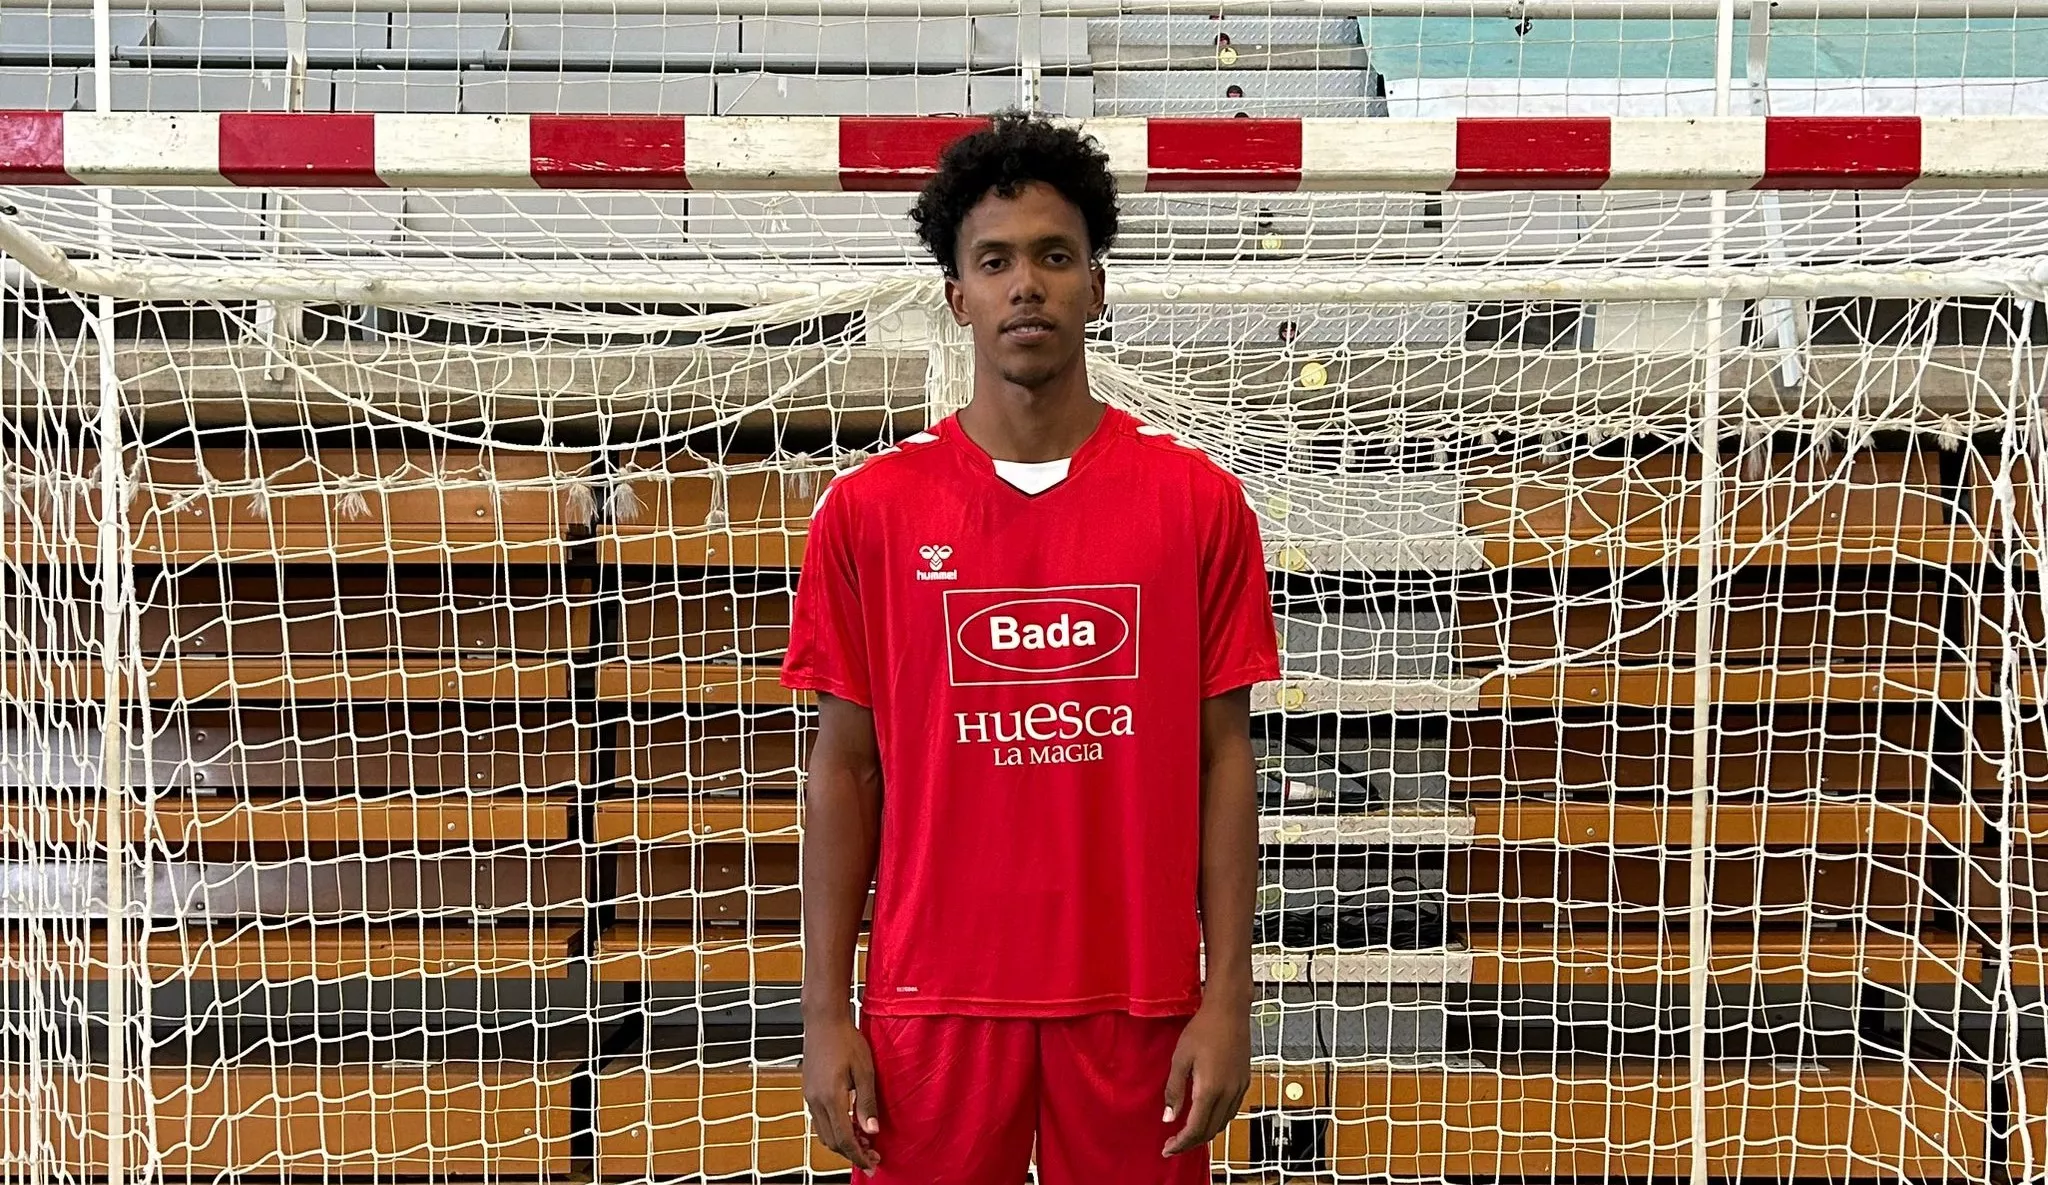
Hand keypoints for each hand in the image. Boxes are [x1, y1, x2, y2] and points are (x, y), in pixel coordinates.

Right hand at [803, 1013, 880, 1169]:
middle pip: (832, 1142)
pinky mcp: (809, 1092)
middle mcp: (816, 1101)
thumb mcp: (865, 1071)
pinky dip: (835, 1129)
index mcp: (831, 1097)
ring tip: (863, 1142)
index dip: (859, 1156)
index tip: (872, 1164)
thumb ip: (867, 1103)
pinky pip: (820, 1121)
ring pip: (824, 1133)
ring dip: (843, 1142)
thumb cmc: (846, 1040)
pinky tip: (849, 1125)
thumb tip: (871, 1131)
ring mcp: (810, 1097)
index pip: (844, 1139)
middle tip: (872, 1156)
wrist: (824, 1021)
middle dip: (852, 1153)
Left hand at [1161, 1000, 1250, 1157]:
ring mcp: (1239, 1088)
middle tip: (1174, 1144)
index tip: (1168, 1148)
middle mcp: (1228, 1093)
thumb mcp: (1180, 1059)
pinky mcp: (1244, 1082)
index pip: (1196, 1129)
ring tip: (1188, 1134)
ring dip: (1205, 1133)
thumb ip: (1174, 1090)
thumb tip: (1169, 1117)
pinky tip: (1207, 1115)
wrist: (1229, 1010)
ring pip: (1223, 1123)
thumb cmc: (1202, 1029)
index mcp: (1210, 1089)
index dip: (1181, 1143)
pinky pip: (1232, 1111)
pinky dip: (1218, 1120)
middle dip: (1191, 1142)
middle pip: (1211, 1131)